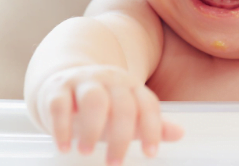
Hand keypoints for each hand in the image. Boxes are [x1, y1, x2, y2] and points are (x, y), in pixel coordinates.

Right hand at [35, 65, 182, 164]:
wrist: (65, 80)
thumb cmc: (102, 105)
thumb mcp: (127, 114)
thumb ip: (149, 124)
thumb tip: (180, 134)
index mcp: (131, 86)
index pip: (147, 104)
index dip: (152, 128)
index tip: (150, 153)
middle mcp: (110, 80)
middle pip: (122, 104)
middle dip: (120, 136)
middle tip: (115, 162)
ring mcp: (83, 81)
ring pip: (93, 99)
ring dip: (92, 128)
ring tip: (87, 152)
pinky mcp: (58, 88)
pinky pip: (60, 104)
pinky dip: (62, 127)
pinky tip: (65, 147)